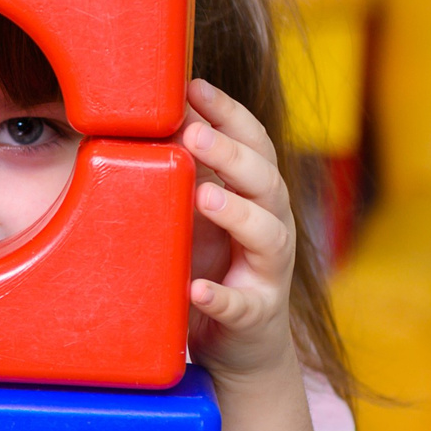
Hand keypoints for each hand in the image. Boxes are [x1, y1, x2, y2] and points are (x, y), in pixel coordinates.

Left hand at [181, 79, 298, 382]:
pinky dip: (220, 297)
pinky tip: (196, 289)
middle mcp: (273, 225)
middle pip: (264, 179)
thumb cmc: (217, 263)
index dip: (229, 112)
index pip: (254, 143)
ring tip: (204, 196)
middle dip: (230, 153)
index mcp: (259, 194)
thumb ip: (189, 169)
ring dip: (236, 213)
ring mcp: (268, 271)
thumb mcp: (202, 211)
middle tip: (193, 131)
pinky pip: (242, 305)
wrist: (243, 343)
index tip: (195, 86)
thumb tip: (157, 115)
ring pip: (267, 235)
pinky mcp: (256, 315)